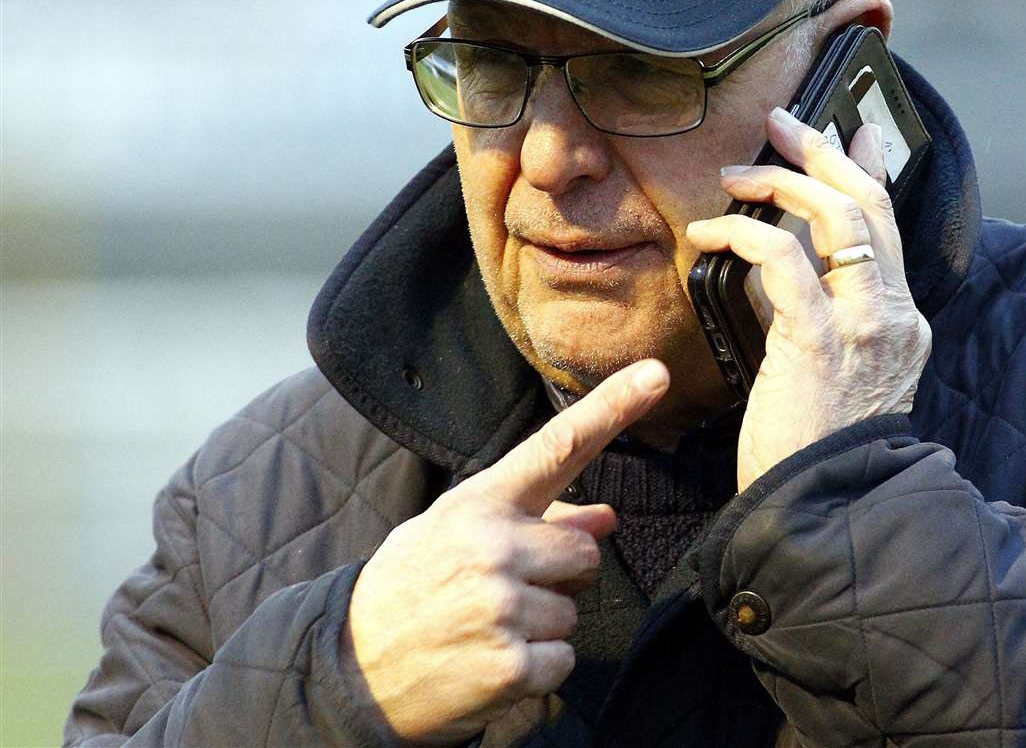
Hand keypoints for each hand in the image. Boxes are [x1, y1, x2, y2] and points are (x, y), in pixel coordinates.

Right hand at [342, 359, 668, 743]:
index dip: (613, 407)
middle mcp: (493, 548)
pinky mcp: (509, 667)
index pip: (559, 446)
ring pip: (573, 612)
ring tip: (486, 628)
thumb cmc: (412, 587)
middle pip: (586, 554)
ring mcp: (501, 608)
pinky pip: (563, 661)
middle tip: (504, 592)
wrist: (351, 670)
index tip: (656, 374)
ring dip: (543, 626)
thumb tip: (609, 518)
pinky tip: (490, 662)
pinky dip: (536, 668)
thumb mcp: (457, 533)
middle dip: (559, 577)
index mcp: (480, 504)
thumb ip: (534, 520)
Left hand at [686, 108, 930, 490]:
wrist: (828, 508)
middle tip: (785, 124)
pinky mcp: (819, 338)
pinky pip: (782, 258)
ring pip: (836, 217)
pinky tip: (713, 231)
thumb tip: (786, 276)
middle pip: (869, 206)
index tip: (853, 134)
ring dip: (782, 181)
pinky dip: (745, 232)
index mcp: (901, 323)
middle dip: (826, 153)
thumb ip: (826, 323)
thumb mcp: (839, 378)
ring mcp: (863, 324)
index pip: (889, 228)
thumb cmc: (817, 453)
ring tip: (737, 173)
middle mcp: (893, 315)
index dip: (870, 172)